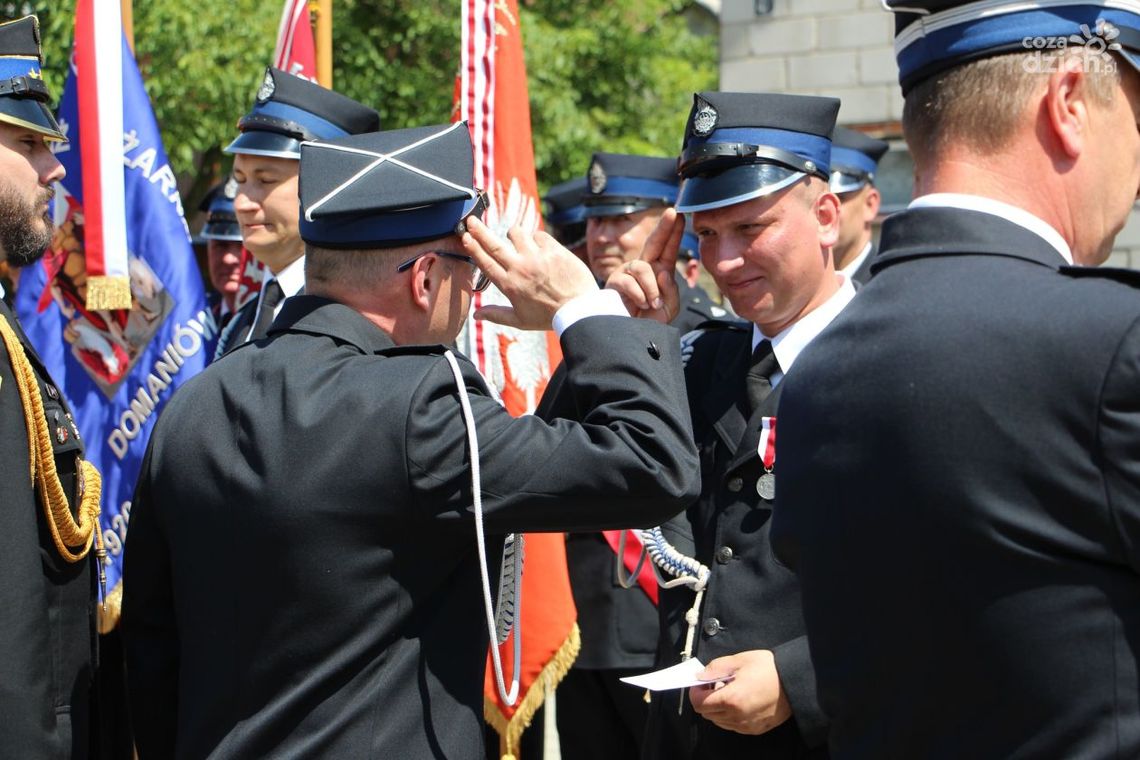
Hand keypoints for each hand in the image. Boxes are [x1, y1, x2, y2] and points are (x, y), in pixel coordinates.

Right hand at [461, 217, 597, 329]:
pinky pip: (539, 234)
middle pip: (494, 244)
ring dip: (513, 234)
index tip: (465, 236)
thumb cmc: (549, 317)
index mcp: (509, 285)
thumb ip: (497, 315)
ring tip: (515, 238)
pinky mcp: (553, 249)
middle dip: (479, 230)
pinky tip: (540, 247)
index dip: (473, 248)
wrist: (579, 310)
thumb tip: (476, 315)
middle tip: (471, 220)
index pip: (485, 262)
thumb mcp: (520, 321)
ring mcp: (537, 257)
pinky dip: (537, 238)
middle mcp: (520, 268)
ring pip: (517, 233)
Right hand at [604, 208, 683, 322]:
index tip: (680, 215)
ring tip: (650, 304)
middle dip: (664, 227)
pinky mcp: (615, 281)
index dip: (674, 233)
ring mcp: (628, 272)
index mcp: (659, 272)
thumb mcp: (669, 307)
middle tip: (673, 213)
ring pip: (643, 267)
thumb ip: (672, 291)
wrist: (631, 335)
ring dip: (650, 288)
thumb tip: (662, 271)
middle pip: (654, 243)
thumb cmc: (649, 320)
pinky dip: (639, 296)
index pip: (668, 249)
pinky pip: (630, 282)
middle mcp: (644, 268)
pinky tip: (639, 305)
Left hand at [688, 650, 791, 734]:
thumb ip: (715, 668)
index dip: (696, 692)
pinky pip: (734, 726)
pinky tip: (740, 701)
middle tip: (716, 684)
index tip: (700, 683)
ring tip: (730, 692)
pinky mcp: (755, 729)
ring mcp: (746, 725)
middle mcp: (737, 717)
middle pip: (707, 714)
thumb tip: (700, 676)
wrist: (795, 682)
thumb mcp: (739, 660)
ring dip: (718, 708)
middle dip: (706, 699)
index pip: (699, 703)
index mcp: (731, 699)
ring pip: (719, 722)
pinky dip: (730, 715)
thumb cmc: (769, 668)